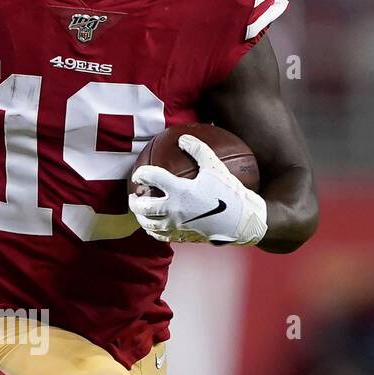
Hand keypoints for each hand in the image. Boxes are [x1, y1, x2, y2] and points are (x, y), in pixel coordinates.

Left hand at [129, 133, 266, 245]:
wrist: (240, 221)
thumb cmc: (229, 192)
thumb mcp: (215, 167)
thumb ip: (198, 150)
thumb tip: (183, 138)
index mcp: (180, 190)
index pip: (152, 178)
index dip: (141, 174)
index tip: (138, 174)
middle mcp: (174, 209)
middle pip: (144, 206)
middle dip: (134, 201)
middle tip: (133, 196)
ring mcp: (177, 225)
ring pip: (149, 224)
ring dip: (140, 218)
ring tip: (140, 213)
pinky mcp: (182, 236)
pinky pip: (161, 236)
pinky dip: (153, 231)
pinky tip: (154, 227)